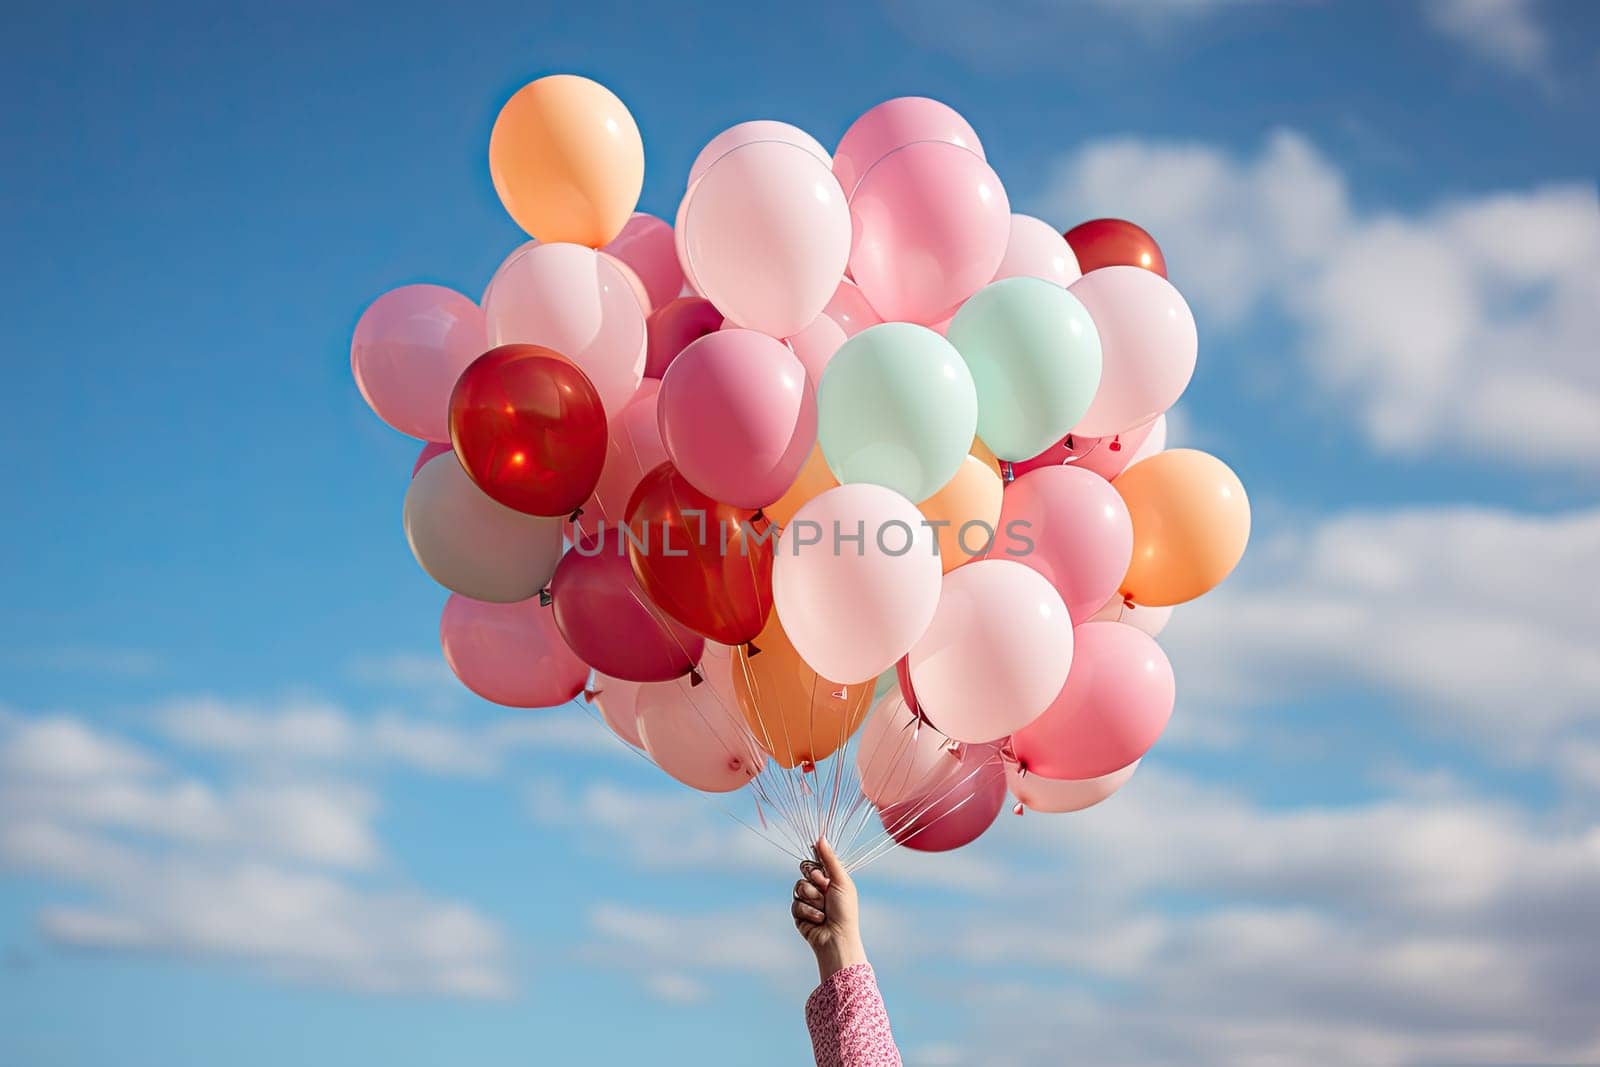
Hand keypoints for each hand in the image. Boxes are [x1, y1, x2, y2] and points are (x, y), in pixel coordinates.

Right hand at [791, 836, 865, 981]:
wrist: (837, 938)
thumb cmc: (845, 910)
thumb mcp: (840, 880)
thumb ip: (829, 859)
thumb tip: (821, 837)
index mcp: (830, 878)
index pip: (814, 862)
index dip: (816, 867)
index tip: (822, 875)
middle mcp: (818, 887)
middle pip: (804, 872)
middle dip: (814, 883)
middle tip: (825, 891)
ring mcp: (808, 900)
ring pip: (798, 887)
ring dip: (813, 899)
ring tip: (824, 910)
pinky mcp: (799, 913)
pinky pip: (796, 904)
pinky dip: (808, 912)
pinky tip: (818, 920)